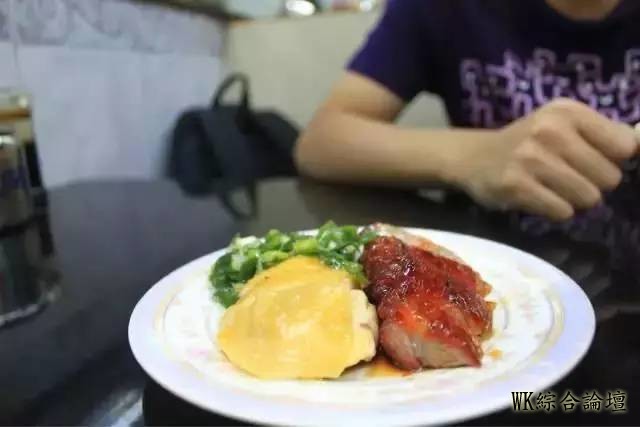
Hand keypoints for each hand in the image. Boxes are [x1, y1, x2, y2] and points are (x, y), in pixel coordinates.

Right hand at [455, 99, 638, 220]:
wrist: (473, 157)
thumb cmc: (527, 142)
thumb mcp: (561, 124)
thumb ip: (602, 134)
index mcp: (567, 112)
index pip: (625, 145)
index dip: (613, 159)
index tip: (593, 160)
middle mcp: (550, 131)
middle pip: (609, 177)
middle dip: (593, 183)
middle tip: (568, 177)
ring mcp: (531, 159)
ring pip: (588, 197)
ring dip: (574, 200)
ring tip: (553, 188)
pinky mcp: (516, 186)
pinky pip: (562, 211)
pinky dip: (554, 210)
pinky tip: (538, 197)